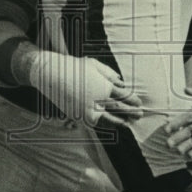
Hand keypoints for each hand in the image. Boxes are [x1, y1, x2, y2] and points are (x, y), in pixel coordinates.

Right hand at [27, 51, 142, 126]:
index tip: (139, 103)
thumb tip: (122, 83)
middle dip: (131, 112)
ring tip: (128, 123)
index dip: (133, 101)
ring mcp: (88, 109)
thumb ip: (110, 74)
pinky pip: (96, 123)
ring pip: (109, 120)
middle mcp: (97, 99)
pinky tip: (112, 126)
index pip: (124, 96)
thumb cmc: (73, 67)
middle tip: (140, 115)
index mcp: (103, 86)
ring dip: (121, 121)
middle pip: (119, 108)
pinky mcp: (79, 115)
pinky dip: (106, 125)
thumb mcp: (94, 65)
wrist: (51, 74)